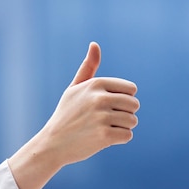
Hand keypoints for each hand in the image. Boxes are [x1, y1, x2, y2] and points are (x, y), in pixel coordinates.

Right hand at [8, 42, 139, 188]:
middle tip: (106, 119)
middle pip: (135, 105)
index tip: (107, 106)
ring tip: (103, 128)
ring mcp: (102, 117)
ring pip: (133, 121)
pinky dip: (120, 139)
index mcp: (96, 84)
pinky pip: (128, 135)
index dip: (123, 100)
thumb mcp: (75, 88)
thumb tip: (94, 44)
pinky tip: (104, 138)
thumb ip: (88, 68)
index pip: (131, 89)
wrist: (53, 143)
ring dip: (122, 127)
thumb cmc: (67, 114)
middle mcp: (99, 98)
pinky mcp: (104, 136)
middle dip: (125, 113)